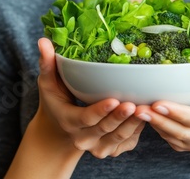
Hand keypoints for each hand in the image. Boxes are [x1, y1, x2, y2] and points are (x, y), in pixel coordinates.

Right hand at [35, 38, 145, 158]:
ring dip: (133, 124)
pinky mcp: (109, 149)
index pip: (86, 117)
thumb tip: (43, 41)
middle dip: (120, 117)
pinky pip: (127, 143)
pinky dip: (138, 131)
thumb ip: (47, 63)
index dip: (101, 110)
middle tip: (135, 103)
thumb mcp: (48, 83)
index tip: (115, 99)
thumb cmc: (54, 101)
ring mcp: (96, 146)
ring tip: (145, 108)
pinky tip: (146, 116)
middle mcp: (82, 138)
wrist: (59, 130)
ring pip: (118, 137)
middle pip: (105, 128)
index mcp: (69, 121)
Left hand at [137, 35, 189, 153]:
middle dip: (158, 120)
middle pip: (182, 131)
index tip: (157, 102)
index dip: (177, 112)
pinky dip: (157, 129)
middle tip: (137, 107)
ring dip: (154, 125)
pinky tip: (145, 117)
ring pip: (173, 138)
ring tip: (134, 110)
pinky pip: (170, 141)